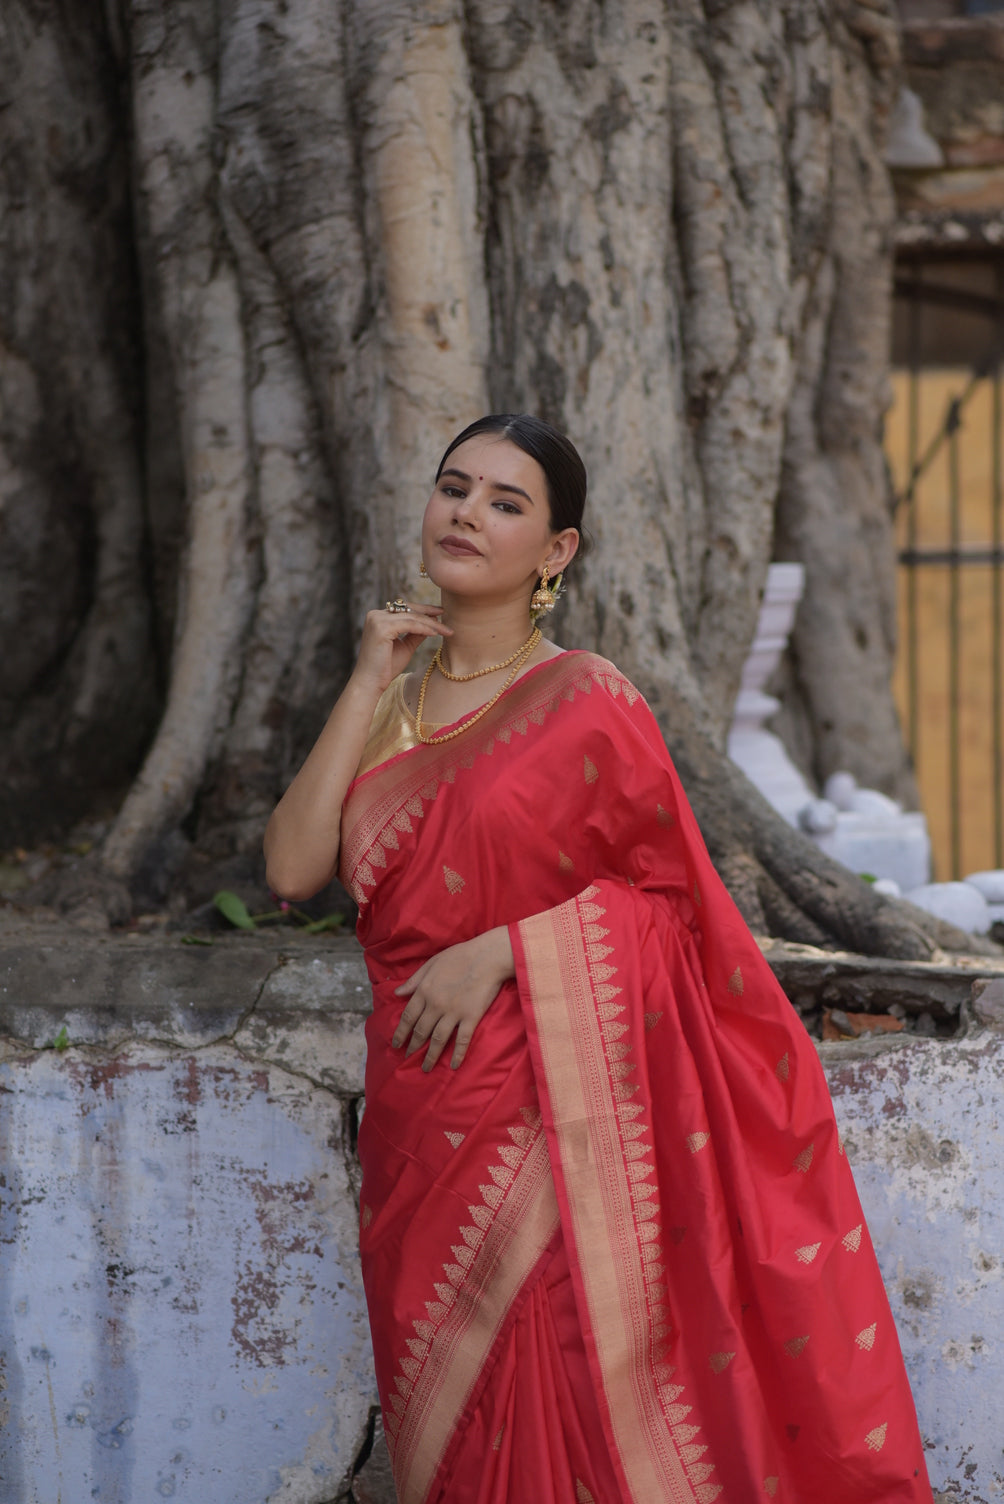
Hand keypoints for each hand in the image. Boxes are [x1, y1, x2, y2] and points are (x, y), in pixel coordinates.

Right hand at [353, 602, 451, 692]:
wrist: (371, 683)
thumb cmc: (386, 668)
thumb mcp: (405, 646)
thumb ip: (416, 634)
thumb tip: (432, 622)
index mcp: (378, 617)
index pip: (404, 608)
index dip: (423, 610)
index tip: (440, 613)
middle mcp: (376, 615)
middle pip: (408, 609)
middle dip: (429, 612)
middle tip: (446, 614)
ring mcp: (377, 620)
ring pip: (411, 617)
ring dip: (431, 623)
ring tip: (445, 629)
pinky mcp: (382, 628)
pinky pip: (409, 625)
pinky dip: (424, 628)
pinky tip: (435, 633)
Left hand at [392, 927, 514, 1070]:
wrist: (487, 957)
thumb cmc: (460, 956)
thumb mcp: (432, 963)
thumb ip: (414, 980)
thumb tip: (397, 993)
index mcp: (424, 990)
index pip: (408, 1017)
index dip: (401, 1032)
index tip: (396, 1044)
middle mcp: (435, 1004)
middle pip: (420, 1031)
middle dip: (413, 1046)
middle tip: (407, 1057)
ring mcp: (453, 1012)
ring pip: (437, 1039)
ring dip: (430, 1056)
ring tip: (425, 1067)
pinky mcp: (470, 1017)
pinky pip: (462, 1040)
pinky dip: (457, 1054)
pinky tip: (454, 1065)